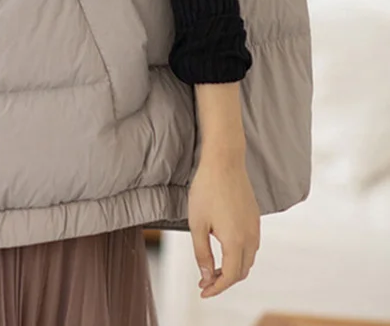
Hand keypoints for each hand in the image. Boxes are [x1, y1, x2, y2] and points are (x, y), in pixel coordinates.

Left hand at [187, 148, 259, 298]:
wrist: (224, 160)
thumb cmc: (207, 189)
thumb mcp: (197, 223)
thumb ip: (202, 252)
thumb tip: (206, 275)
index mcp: (236, 241)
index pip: (230, 276)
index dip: (216, 288)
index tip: (202, 291)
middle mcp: (250, 237)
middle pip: (242, 271)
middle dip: (224, 280)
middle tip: (204, 280)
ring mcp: (255, 226)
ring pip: (248, 259)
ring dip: (233, 268)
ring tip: (212, 266)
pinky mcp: (255, 217)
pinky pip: (251, 245)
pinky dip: (239, 254)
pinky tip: (224, 248)